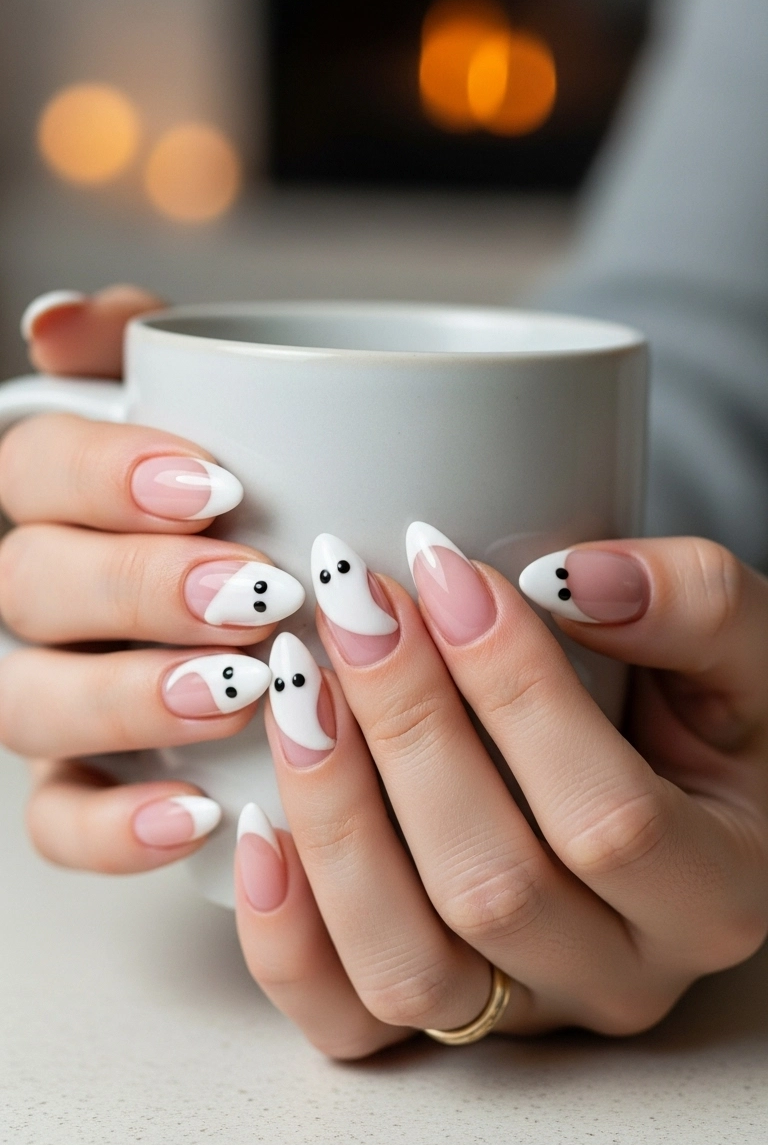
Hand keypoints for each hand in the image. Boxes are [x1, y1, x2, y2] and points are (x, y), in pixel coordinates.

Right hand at [0, 287, 304, 870]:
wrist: (365, 601)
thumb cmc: (307, 487)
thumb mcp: (265, 398)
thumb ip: (161, 344)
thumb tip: (57, 319)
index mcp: (78, 491)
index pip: (37, 467)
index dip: (105, 475)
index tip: (218, 486)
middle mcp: (54, 591)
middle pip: (30, 585)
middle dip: (136, 588)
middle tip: (253, 594)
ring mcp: (62, 692)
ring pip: (26, 703)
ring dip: (121, 699)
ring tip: (237, 696)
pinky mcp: (91, 787)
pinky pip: (58, 820)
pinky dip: (112, 825)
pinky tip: (197, 813)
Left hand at [233, 528, 767, 1057]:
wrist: (680, 783)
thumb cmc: (710, 712)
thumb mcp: (744, 649)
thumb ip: (694, 603)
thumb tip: (566, 579)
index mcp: (713, 893)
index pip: (607, 819)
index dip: (516, 692)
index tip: (447, 572)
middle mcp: (619, 975)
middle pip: (491, 887)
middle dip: (407, 727)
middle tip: (355, 604)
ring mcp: (520, 1006)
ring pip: (408, 966)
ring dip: (334, 817)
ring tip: (296, 686)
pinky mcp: (438, 1016)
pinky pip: (345, 1018)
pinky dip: (286, 933)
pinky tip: (258, 821)